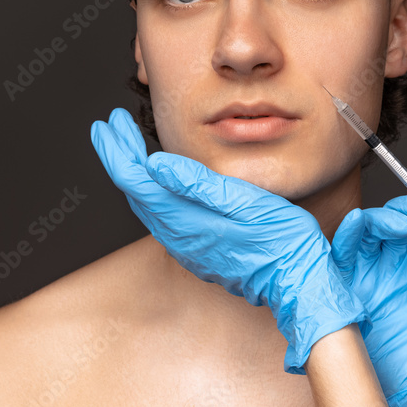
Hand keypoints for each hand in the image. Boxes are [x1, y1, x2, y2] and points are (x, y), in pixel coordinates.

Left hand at [90, 108, 367, 373]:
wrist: (298, 282)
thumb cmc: (281, 240)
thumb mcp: (245, 201)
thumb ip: (198, 183)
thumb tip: (155, 163)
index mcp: (185, 219)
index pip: (135, 180)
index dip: (117, 150)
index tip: (108, 124)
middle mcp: (178, 236)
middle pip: (134, 191)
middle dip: (119, 155)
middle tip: (110, 127)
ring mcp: (186, 247)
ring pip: (146, 206)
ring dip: (133, 173)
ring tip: (127, 147)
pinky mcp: (198, 251)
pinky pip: (161, 218)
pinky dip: (150, 192)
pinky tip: (158, 182)